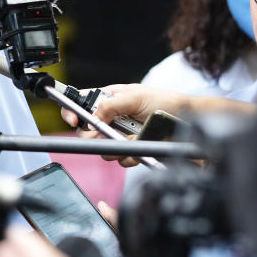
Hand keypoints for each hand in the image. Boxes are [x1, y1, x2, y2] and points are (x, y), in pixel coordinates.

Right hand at [61, 85, 189, 167]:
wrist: (186, 122)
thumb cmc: (165, 102)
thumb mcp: (136, 98)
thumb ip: (111, 105)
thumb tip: (93, 116)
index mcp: (108, 100)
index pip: (80, 104)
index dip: (71, 112)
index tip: (73, 120)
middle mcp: (111, 118)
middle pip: (86, 131)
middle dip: (95, 133)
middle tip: (106, 132)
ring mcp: (119, 136)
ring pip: (103, 149)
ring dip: (116, 145)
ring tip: (134, 136)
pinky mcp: (130, 151)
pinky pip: (121, 159)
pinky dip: (131, 155)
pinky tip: (141, 145)